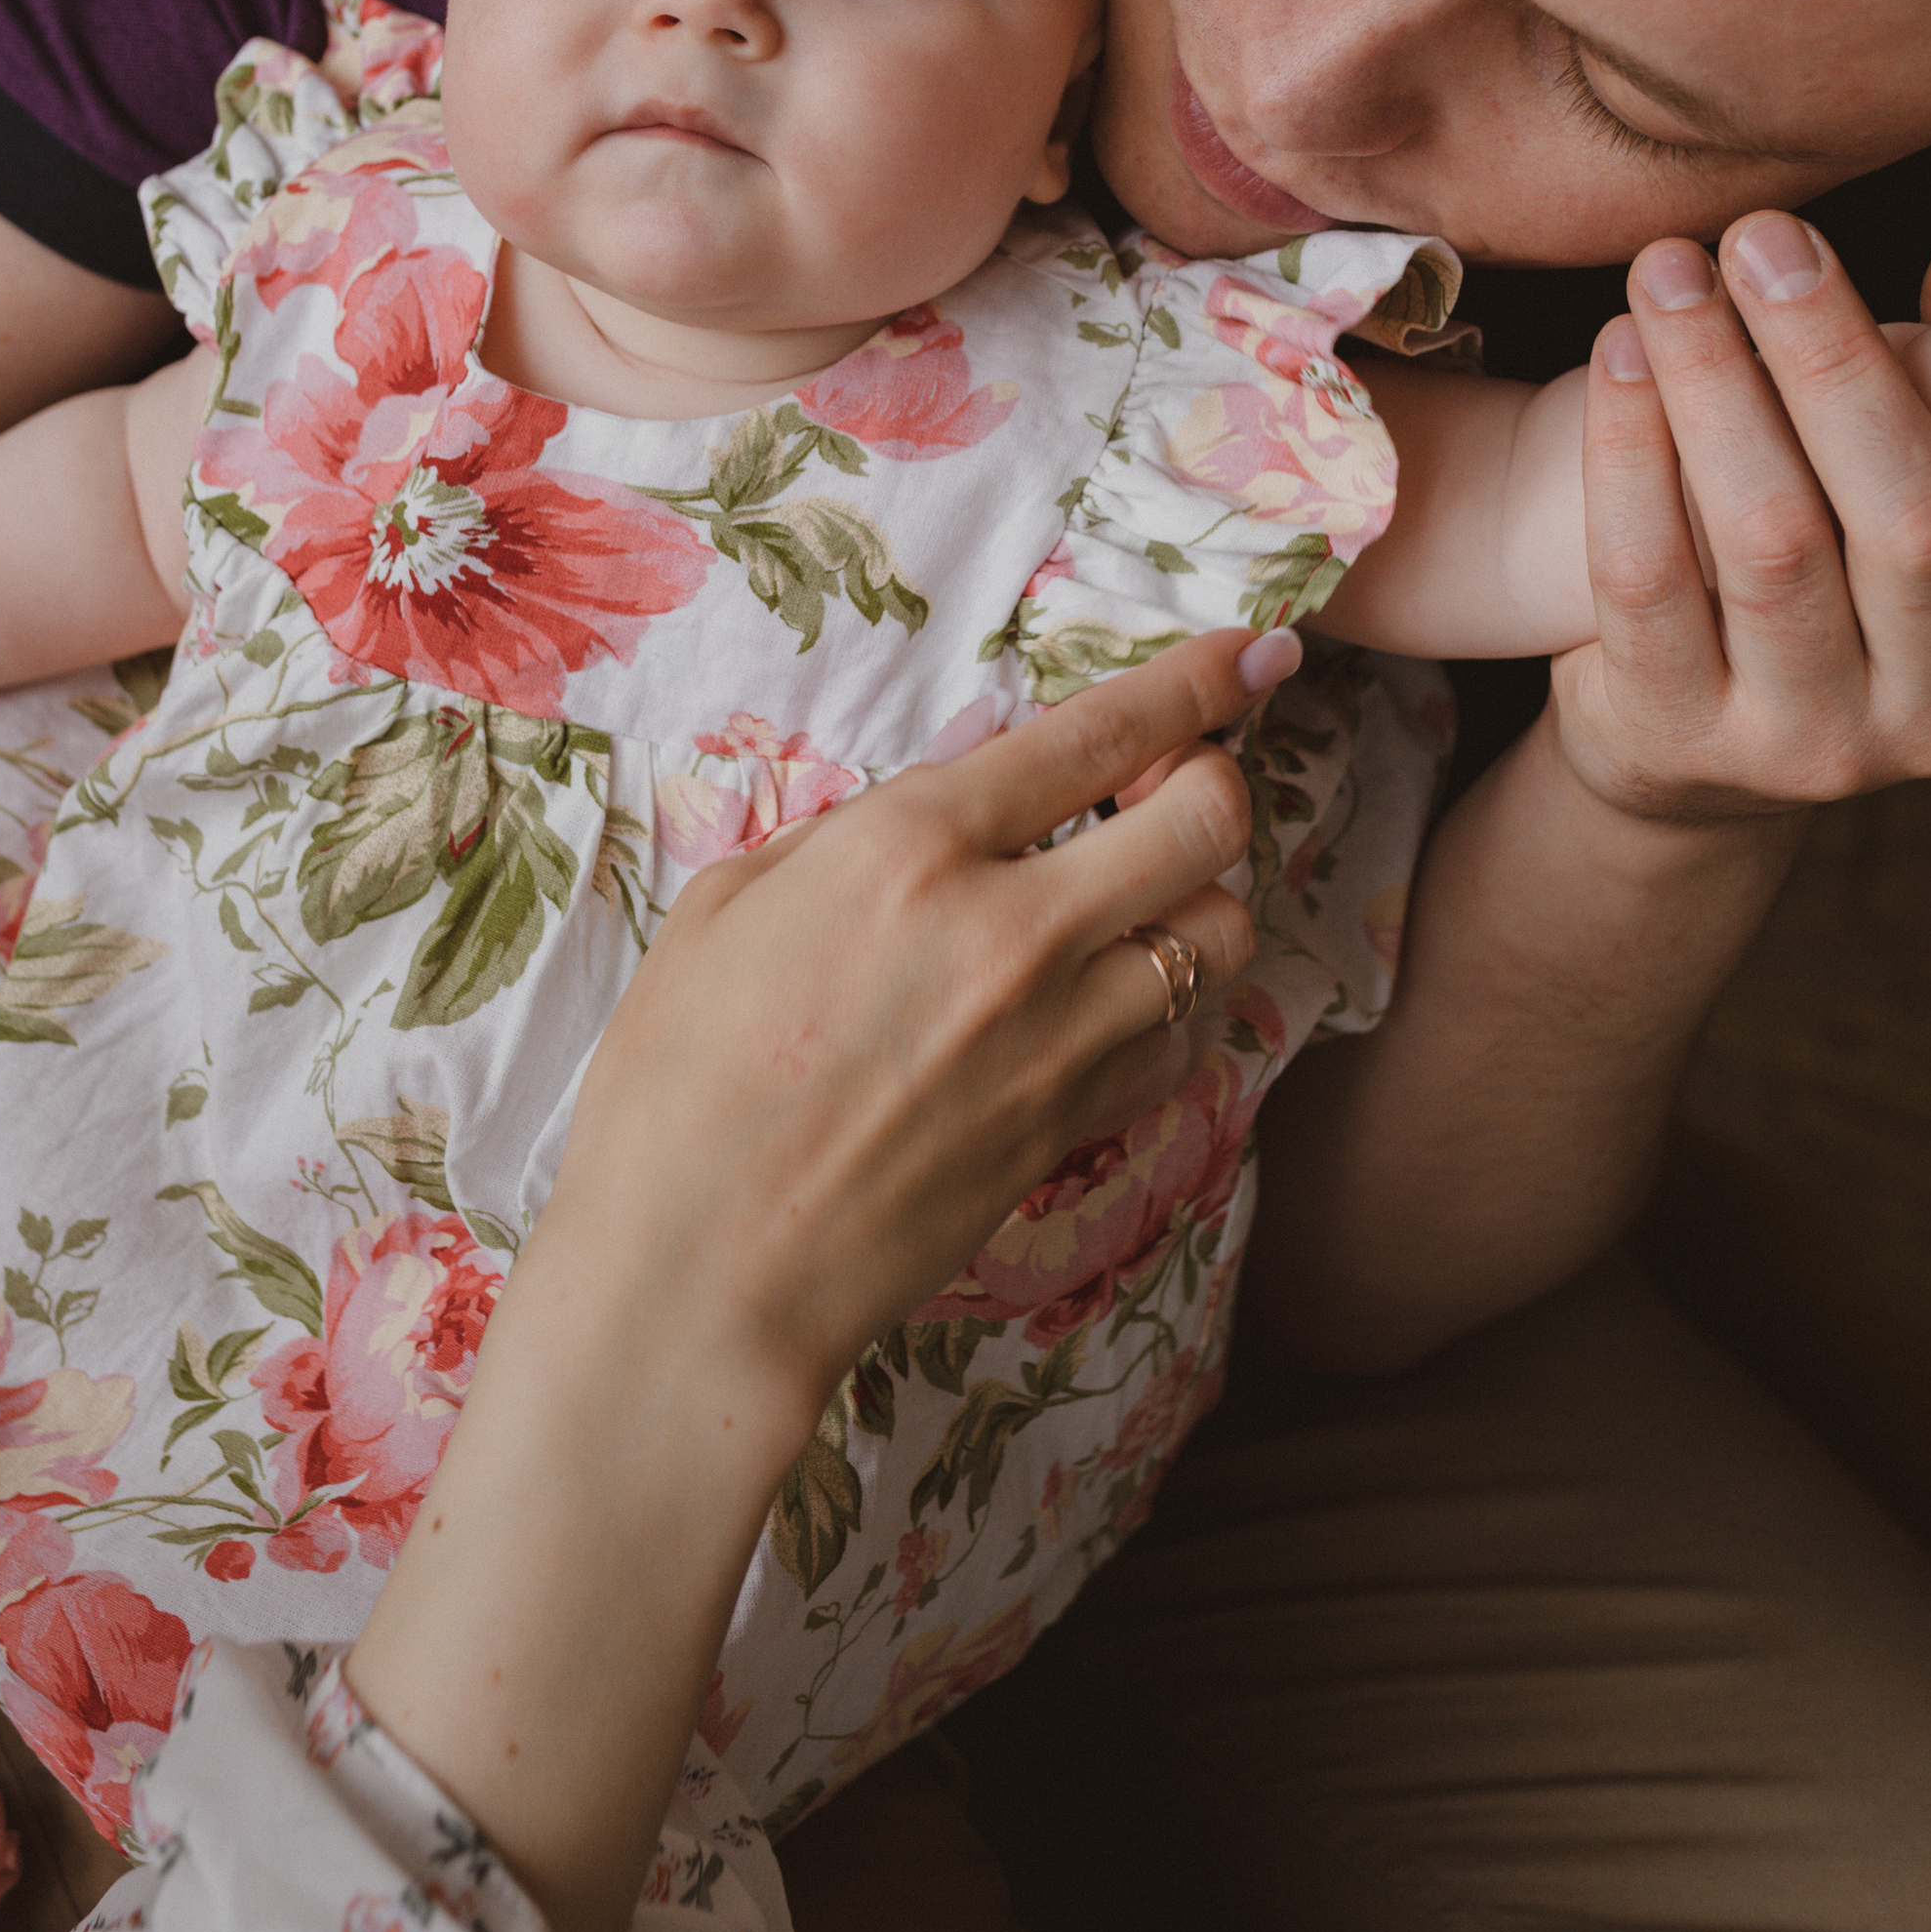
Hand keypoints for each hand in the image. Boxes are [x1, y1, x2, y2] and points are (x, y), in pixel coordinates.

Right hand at [346, 625, 1283, 1931]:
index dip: (1197, 681)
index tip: (1253, 656)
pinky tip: (1122, 999)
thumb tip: (935, 811)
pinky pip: (1186, 1040)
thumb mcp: (732, 906)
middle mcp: (1012, 931)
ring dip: (1201, 904)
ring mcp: (1060, 1040)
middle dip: (1215, 787)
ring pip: (1222, 937)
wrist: (698, 1276)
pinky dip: (1178, 1003)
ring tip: (1141, 905)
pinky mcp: (1076, 1128)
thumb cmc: (677, 1085)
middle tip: (1175, 791)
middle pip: (1209, 823)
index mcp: (912, 848)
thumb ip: (852, 839)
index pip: (1102, 734)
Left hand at [1558, 209, 1930, 822]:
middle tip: (1767, 234)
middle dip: (1836, 358)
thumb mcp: (1910, 477)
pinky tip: (1616, 353)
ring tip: (1668, 269)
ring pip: (1771, 543)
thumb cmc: (1826, 569)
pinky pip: (1646, 578)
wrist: (1686, 747)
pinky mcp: (1676, 737)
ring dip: (1715, 381)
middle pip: (1914, 518)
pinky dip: (1628, 452)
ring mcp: (1813, 741)